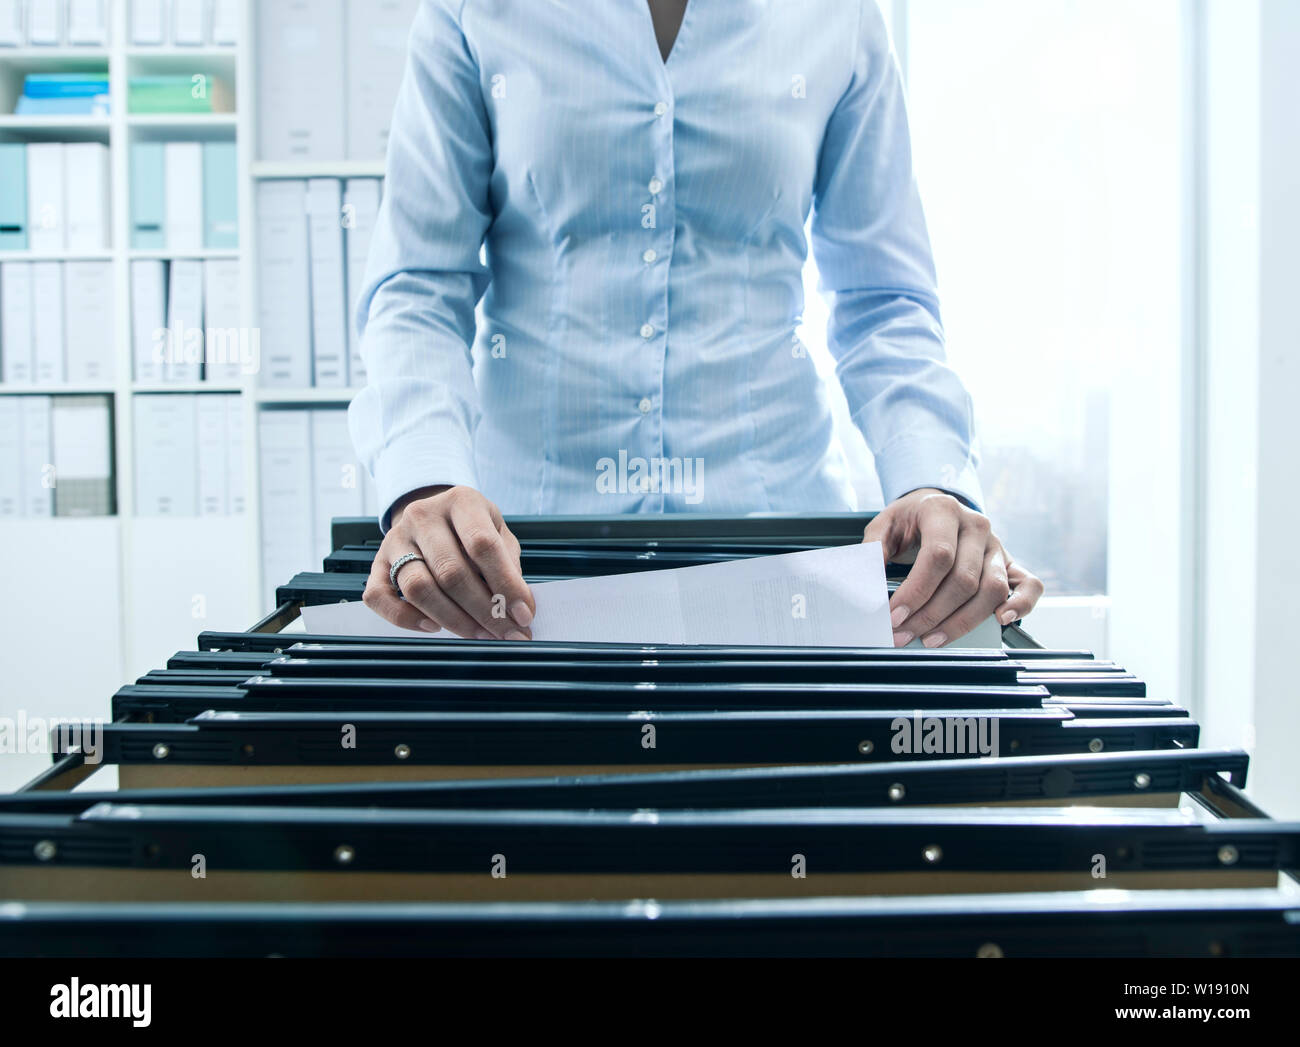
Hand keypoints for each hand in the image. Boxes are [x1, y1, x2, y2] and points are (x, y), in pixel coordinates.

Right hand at [364, 484, 535, 638]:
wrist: (434, 514)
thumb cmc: (474, 529)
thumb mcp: (499, 533)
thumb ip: (509, 564)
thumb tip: (519, 608)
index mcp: (461, 501)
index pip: (482, 545)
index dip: (506, 584)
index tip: (524, 615)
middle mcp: (423, 515)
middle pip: (450, 572)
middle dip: (483, 611)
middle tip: (506, 634)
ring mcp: (396, 539)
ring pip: (418, 588)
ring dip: (453, 620)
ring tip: (479, 635)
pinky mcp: (377, 563)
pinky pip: (379, 598)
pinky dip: (405, 619)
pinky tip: (433, 627)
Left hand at [863, 488, 1042, 647]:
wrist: (936, 506)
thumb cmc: (910, 520)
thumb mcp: (884, 525)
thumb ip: (874, 550)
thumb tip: (870, 584)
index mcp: (944, 510)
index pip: (938, 557)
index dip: (916, 592)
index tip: (894, 616)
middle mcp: (976, 526)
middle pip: (963, 580)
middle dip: (930, 615)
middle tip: (902, 635)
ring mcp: (997, 545)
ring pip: (992, 589)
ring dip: (962, 622)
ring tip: (931, 640)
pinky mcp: (1011, 562)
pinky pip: (1030, 585)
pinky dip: (1023, 605)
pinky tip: (1002, 621)